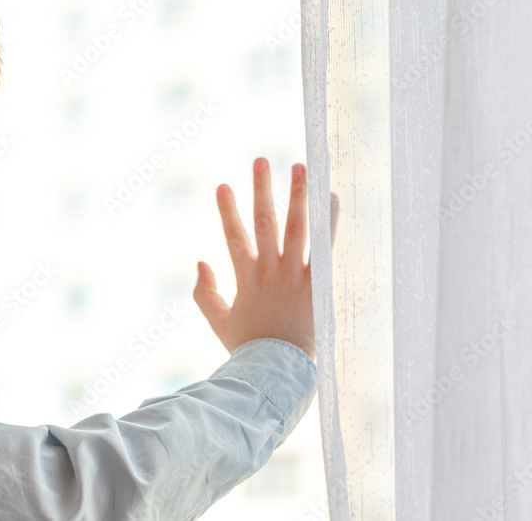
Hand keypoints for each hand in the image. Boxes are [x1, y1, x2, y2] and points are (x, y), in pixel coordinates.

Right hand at [191, 158, 338, 360]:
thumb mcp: (218, 322)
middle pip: (264, 221)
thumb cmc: (248, 350)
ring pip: (297, 227)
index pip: (233, 235)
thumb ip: (204, 293)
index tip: (222, 185)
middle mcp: (269, 271)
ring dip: (297, 195)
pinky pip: (325, 248)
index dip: (226, 209)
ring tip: (299, 167)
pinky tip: (331, 197)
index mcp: (245, 278)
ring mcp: (294, 276)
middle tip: (261, 160)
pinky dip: (328, 222)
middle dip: (261, 189)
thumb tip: (200, 263)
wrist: (277, 371)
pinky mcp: (317, 286)